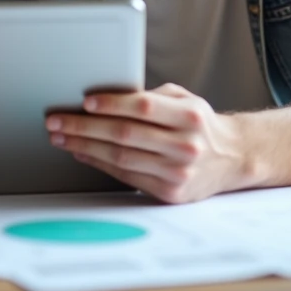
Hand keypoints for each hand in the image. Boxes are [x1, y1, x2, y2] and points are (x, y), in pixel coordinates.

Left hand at [45, 83, 247, 203]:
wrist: (233, 158)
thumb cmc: (200, 124)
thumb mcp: (185, 100)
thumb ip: (152, 97)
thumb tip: (106, 99)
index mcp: (190, 116)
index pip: (143, 107)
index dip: (112, 104)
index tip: (85, 102)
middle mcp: (186, 144)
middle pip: (125, 134)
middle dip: (84, 127)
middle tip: (57, 121)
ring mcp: (178, 172)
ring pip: (121, 157)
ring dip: (85, 147)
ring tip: (61, 137)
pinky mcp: (170, 192)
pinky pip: (126, 176)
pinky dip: (99, 164)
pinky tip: (83, 154)